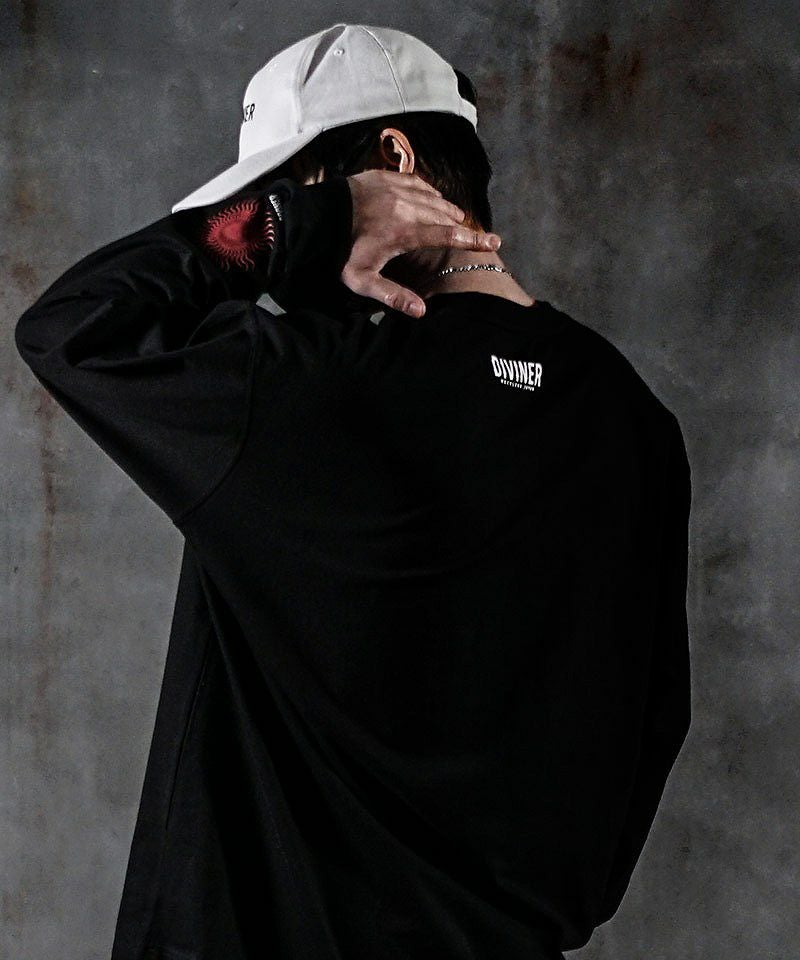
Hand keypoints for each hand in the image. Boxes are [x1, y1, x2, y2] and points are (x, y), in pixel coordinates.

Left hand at [342, 169, 501, 317]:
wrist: (314, 218)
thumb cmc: (338, 252)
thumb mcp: (363, 281)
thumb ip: (393, 295)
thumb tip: (422, 311)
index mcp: (406, 231)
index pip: (448, 235)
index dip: (474, 239)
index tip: (495, 241)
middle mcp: (406, 205)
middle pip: (444, 214)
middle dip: (462, 224)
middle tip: (473, 233)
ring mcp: (396, 188)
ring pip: (432, 196)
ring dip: (446, 207)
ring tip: (456, 216)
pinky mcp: (384, 177)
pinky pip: (415, 181)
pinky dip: (428, 190)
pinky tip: (432, 196)